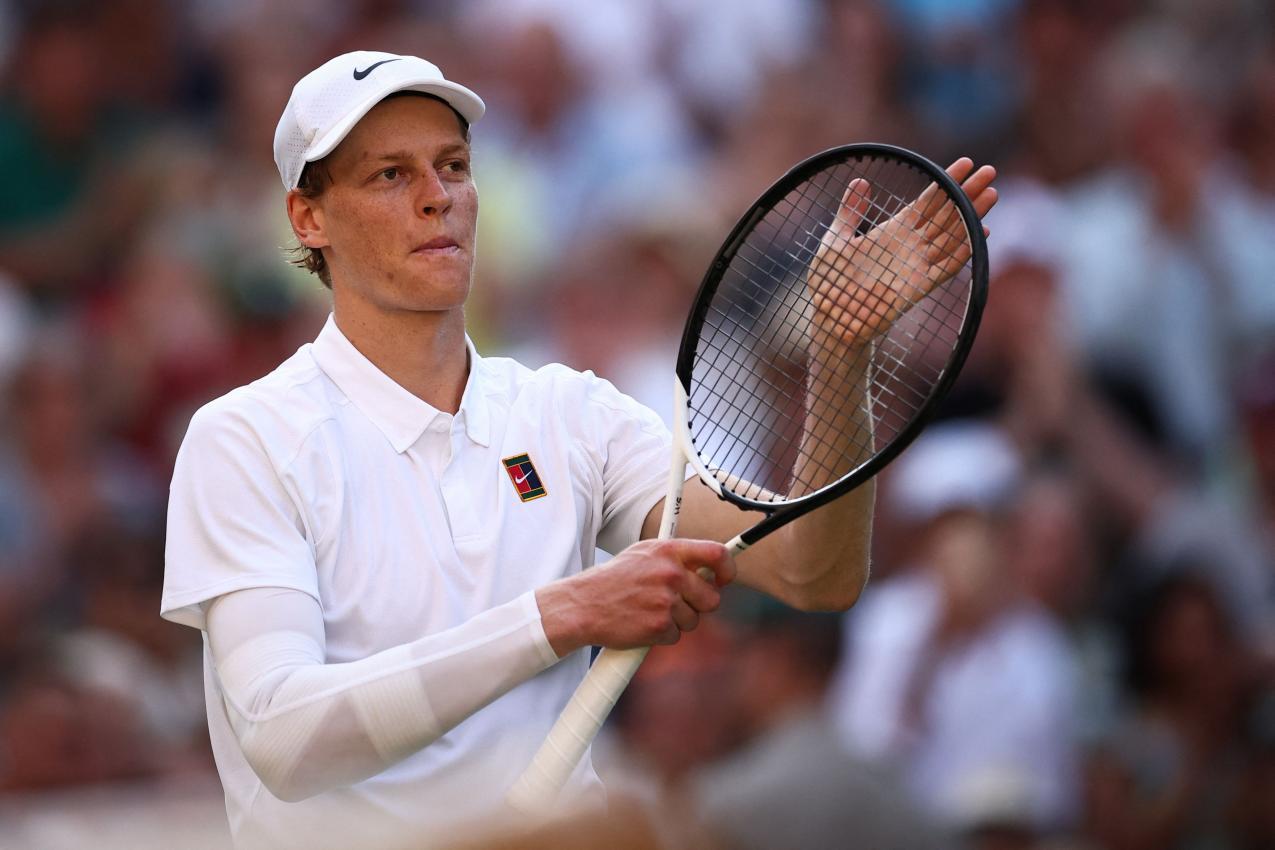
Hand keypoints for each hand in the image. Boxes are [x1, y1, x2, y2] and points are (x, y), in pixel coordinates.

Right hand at [535, 539, 735, 656]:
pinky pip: (676, 636)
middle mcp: (670, 574)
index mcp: (668, 551)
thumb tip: (709, 569)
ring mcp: (665, 601)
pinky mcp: (659, 626)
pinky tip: (643, 623)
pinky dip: (662, 634)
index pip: (717, 554)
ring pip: (694, 620)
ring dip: (677, 621)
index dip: (728, 569)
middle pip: (712, 598)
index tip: (724, 579)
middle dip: (698, 605)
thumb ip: (676, 558)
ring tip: (650, 611)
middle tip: (675, 603)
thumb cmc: (614, 580)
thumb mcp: (643, 555)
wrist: (583, 605)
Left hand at [809, 158, 997, 346]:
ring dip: (972, 216)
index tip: (966, 163)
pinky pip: (946, 267)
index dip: (947, 181)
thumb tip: (859, 181)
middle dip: (968, 192)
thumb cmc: (831, 280)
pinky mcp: (918, 287)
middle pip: (947, 213)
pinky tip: (980, 234)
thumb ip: (849, 213)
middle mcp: (911, 245)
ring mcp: (917, 265)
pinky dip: (963, 251)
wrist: (830, 317)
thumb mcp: (836, 240)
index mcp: (895, 229)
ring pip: (952, 235)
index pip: (928, 200)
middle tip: (990, 171)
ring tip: (992, 194)